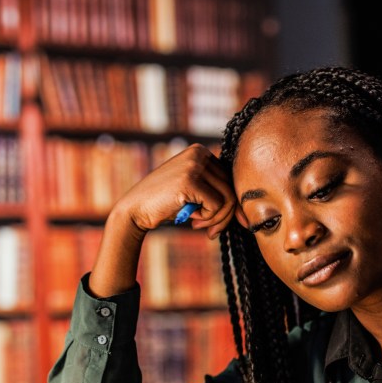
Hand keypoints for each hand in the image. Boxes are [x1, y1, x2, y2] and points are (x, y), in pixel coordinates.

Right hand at [113, 143, 236, 238]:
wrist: (134, 210)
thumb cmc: (165, 205)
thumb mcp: (193, 193)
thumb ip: (215, 192)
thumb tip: (248, 213)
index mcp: (200, 151)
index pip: (230, 178)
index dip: (229, 204)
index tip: (217, 223)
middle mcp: (199, 153)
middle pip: (231, 187)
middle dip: (224, 215)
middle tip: (210, 231)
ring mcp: (194, 165)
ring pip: (227, 197)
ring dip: (216, 219)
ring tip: (199, 226)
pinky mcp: (190, 180)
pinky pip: (216, 204)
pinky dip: (207, 218)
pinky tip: (190, 219)